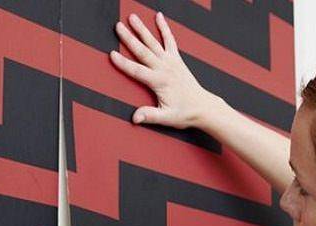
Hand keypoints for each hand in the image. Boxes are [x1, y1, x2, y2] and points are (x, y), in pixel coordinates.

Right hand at [110, 12, 220, 128]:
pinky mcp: (177, 59)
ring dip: (142, 29)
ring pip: (154, 42)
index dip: (124, 63)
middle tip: (118, 26)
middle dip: (129, 39)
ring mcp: (172, 62)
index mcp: (160, 82)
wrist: (204, 107)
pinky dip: (164, 28)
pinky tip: (159, 17)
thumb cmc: (185, 113)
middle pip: (144, 51)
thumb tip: (135, 118)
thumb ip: (150, 116)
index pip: (137, 71)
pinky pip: (170, 40)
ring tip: (132, 17)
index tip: (111, 54)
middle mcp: (165, 69)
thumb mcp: (167, 118)